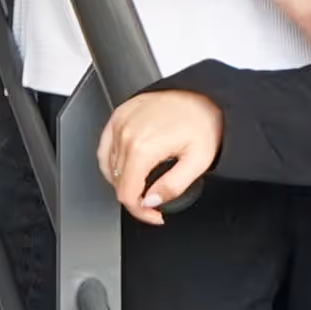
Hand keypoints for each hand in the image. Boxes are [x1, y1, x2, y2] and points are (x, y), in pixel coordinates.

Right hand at [95, 88, 222, 223]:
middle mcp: (126, 133)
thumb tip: (150, 201)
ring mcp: (120, 121)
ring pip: (109, 167)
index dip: (139, 212)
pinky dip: (112, 162)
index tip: (153, 214)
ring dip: (124, 180)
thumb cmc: (204, 121)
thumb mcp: (199, 161)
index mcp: (143, 146)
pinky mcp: (119, 114)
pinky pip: (104, 147)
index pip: (126, 194)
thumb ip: (173, 187)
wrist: (205, 95)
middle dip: (136, 197)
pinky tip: (127, 166)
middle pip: (118, 183)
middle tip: (155, 198)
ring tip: (146, 181)